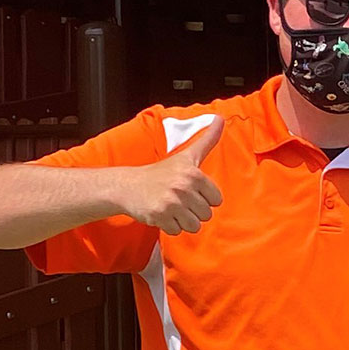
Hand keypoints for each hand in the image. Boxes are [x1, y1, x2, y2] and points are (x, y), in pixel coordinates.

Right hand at [121, 117, 224, 234]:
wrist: (127, 186)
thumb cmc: (161, 172)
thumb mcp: (186, 156)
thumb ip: (207, 140)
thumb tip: (221, 118)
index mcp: (193, 174)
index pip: (216, 200)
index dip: (203, 198)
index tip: (189, 190)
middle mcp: (183, 187)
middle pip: (206, 215)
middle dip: (192, 210)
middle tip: (177, 198)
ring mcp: (172, 202)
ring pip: (194, 226)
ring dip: (182, 220)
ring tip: (170, 207)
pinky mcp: (160, 216)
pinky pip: (177, 231)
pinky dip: (170, 226)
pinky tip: (161, 213)